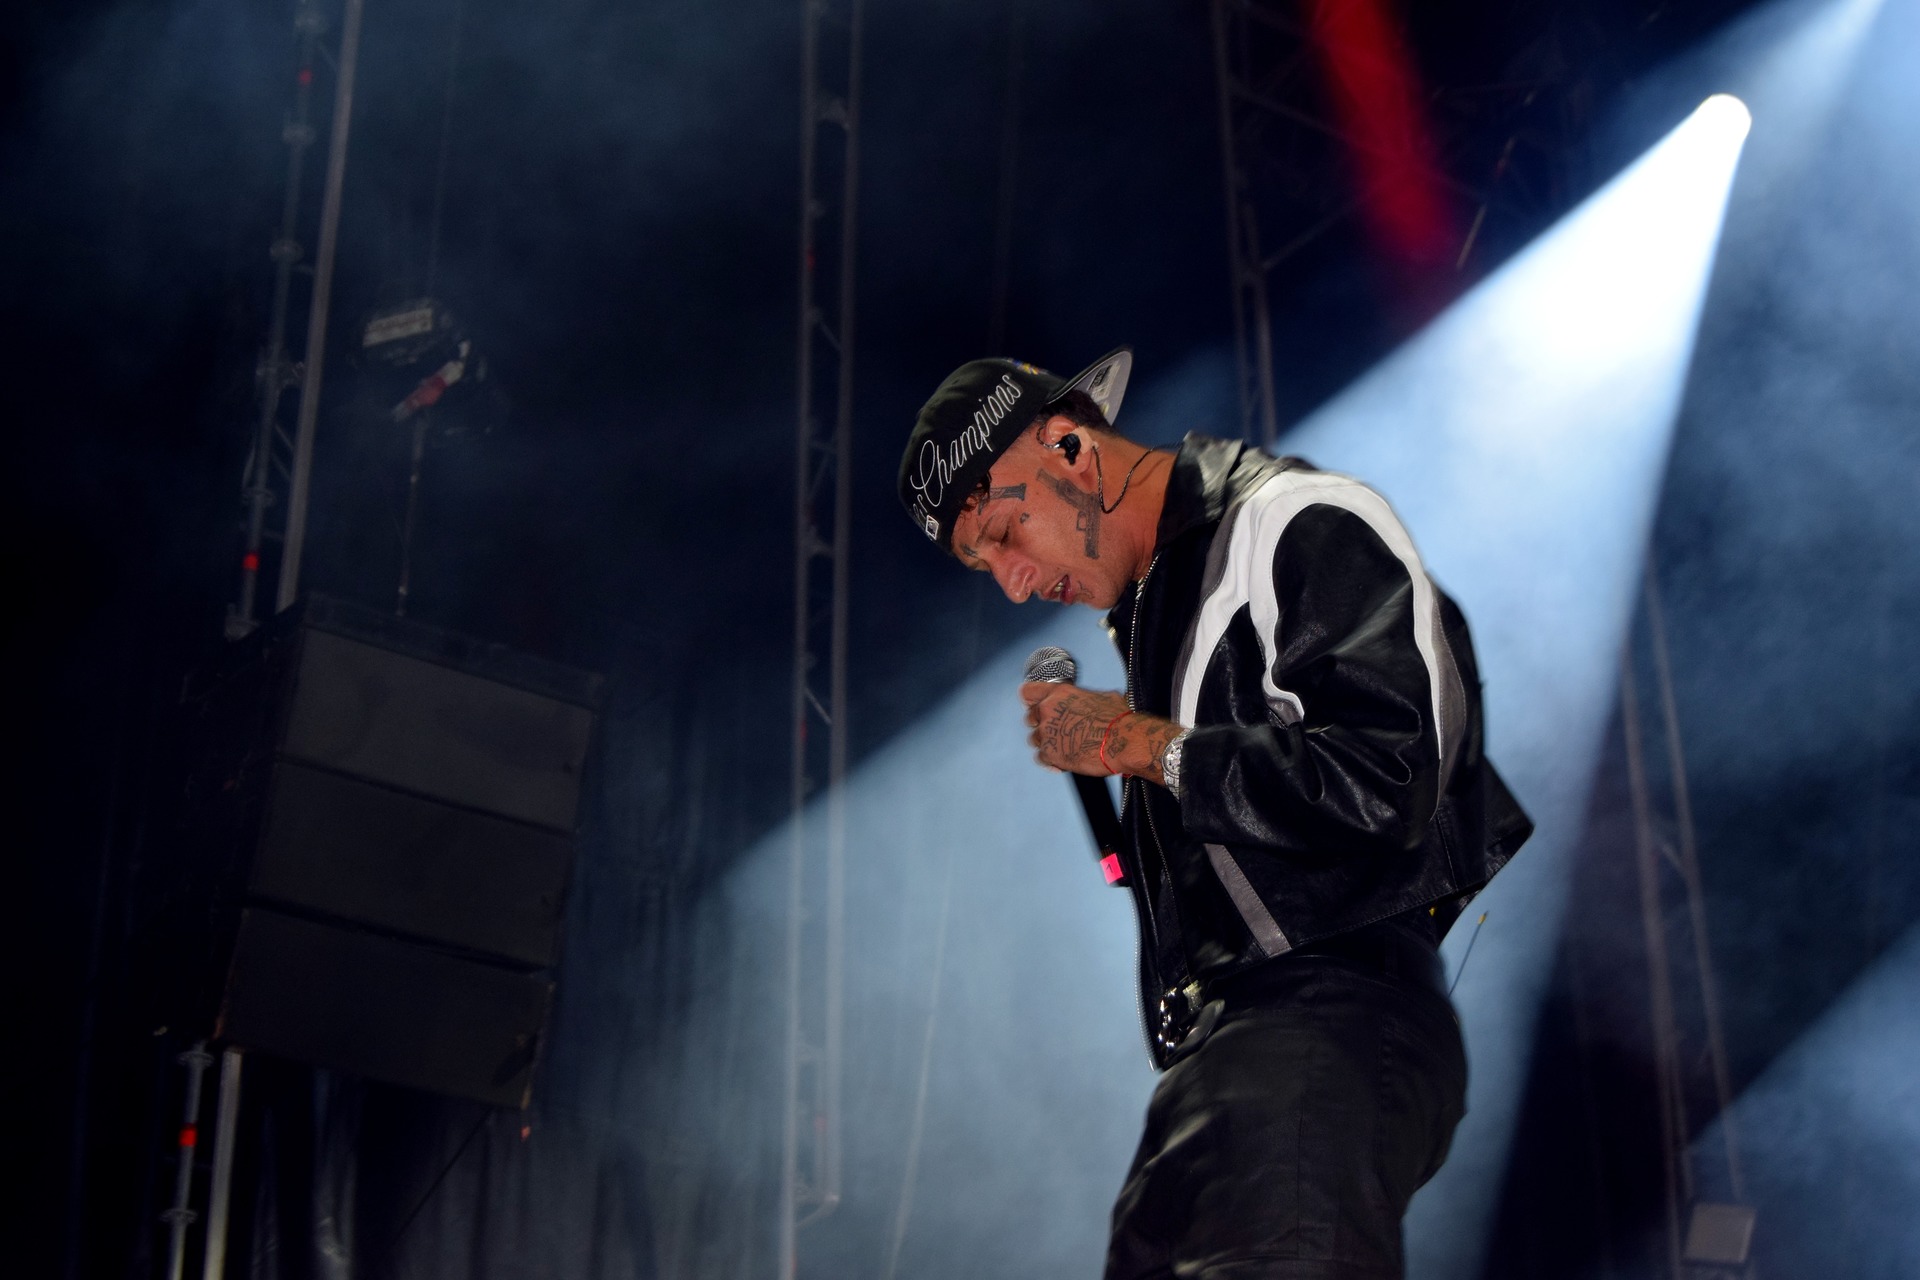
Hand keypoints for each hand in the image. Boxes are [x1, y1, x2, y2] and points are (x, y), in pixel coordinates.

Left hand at [1019, 683, 1186, 781]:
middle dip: (1041, 726)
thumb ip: (1085, 698)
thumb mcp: (1102, 697)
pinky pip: (1041, 758)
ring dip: (1047, 744)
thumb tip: (1091, 701)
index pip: (1028, 692)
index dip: (1031, 701)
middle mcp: (1048, 709)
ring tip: (1068, 748)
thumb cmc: (1119, 719)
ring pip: (1034, 739)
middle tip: (1059, 733)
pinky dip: (1052, 761)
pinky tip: (1067, 761)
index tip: (1036, 708)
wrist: (1124, 741)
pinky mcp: (1050, 753)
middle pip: (1029, 718)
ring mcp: (1047, 732)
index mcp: (1060, 692)